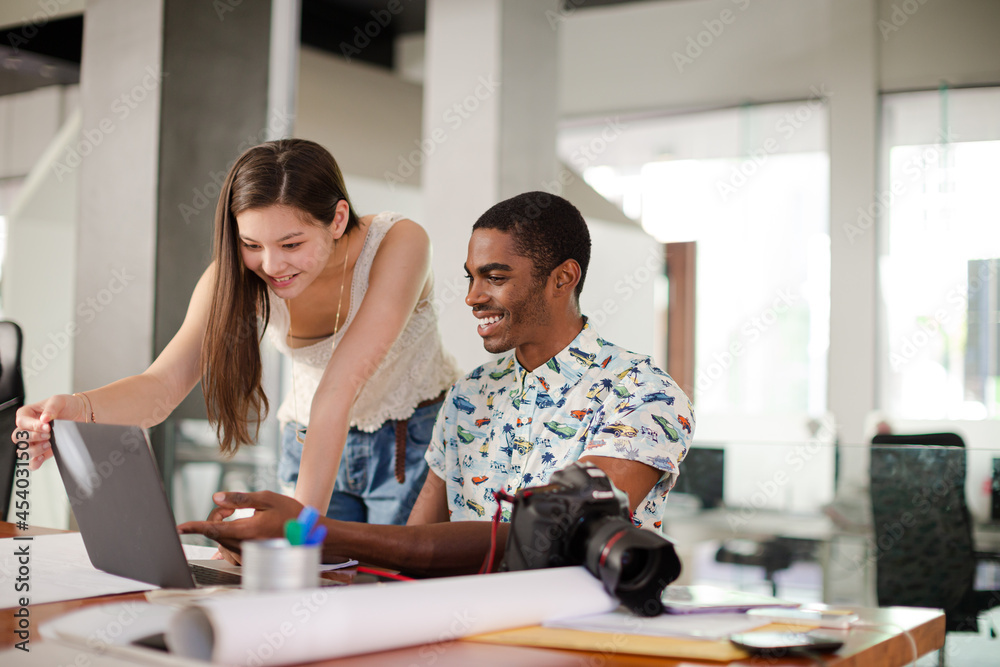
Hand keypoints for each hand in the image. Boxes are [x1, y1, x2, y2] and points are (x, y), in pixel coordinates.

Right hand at [13, 394, 87, 469]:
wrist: (81, 414)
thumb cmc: (67, 405)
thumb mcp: (59, 401)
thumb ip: (51, 408)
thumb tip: (43, 419)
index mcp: (27, 414)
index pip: (21, 422)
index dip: (32, 426)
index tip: (47, 426)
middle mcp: (28, 428)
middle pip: (18, 437)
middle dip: (33, 437)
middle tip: (48, 435)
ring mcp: (34, 441)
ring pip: (24, 450)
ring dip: (35, 449)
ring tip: (49, 444)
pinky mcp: (42, 451)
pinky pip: (32, 461)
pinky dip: (34, 462)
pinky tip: (41, 458)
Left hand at [177, 491, 303, 560]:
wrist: (309, 534)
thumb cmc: (290, 514)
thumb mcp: (267, 499)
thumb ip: (240, 499)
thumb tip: (216, 497)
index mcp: (247, 530)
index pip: (213, 529)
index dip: (194, 527)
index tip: (179, 528)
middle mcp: (245, 546)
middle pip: (216, 533)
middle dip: (217, 517)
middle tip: (230, 507)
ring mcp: (248, 556)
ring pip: (222, 542)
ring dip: (223, 528)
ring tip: (238, 516)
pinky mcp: (250, 561)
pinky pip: (230, 551)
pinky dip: (228, 539)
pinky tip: (239, 529)